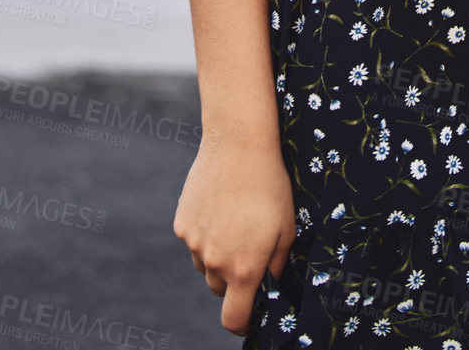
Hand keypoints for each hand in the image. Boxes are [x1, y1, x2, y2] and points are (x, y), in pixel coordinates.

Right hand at [173, 136, 295, 335]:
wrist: (238, 145)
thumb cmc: (269, 186)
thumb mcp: (286, 229)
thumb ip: (276, 267)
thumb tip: (269, 287)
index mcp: (243, 269)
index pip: (233, 319)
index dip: (242, 322)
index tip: (249, 315)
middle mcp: (214, 262)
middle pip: (219, 289)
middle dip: (233, 280)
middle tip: (248, 249)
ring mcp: (194, 243)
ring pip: (204, 265)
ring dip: (217, 256)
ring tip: (234, 221)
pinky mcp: (182, 224)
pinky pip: (193, 240)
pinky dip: (204, 233)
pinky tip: (219, 206)